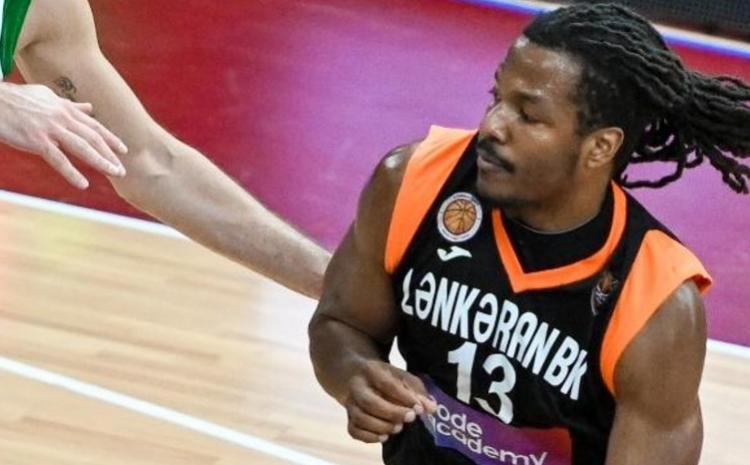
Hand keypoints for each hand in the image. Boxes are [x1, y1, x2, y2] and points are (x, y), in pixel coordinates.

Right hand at [0, 82, 126, 188]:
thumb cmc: (18, 100)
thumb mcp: (48, 98)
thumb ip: (70, 106)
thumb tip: (89, 108)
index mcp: (66, 110)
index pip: (94, 126)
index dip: (111, 138)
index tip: (124, 150)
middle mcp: (62, 118)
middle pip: (93, 138)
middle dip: (110, 154)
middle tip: (122, 170)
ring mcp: (51, 129)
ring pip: (82, 147)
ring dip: (101, 162)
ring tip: (114, 173)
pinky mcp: (37, 140)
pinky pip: (58, 159)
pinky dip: (72, 173)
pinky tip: (83, 184)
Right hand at [342, 360, 437, 443]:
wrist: (354, 374)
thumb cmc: (383, 376)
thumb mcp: (400, 375)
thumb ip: (416, 389)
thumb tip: (431, 408)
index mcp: (370, 370)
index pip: (386, 384)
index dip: (404, 397)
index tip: (419, 408)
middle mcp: (356, 386)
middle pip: (369, 402)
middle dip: (391, 413)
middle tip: (410, 418)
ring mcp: (350, 402)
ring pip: (360, 417)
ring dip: (381, 426)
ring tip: (398, 427)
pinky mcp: (348, 417)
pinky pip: (354, 430)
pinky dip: (369, 437)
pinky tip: (384, 436)